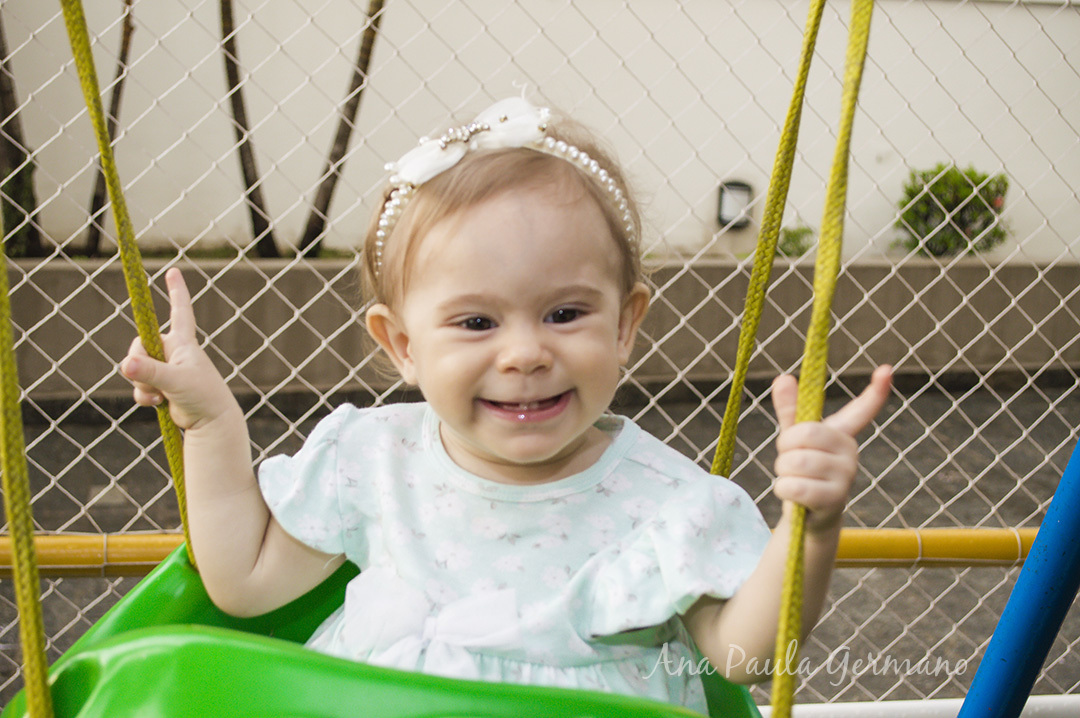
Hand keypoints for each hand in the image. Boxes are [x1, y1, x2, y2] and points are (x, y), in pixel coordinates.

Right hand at [120, 268, 236, 430]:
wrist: (210, 422)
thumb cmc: (202, 395)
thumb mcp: (175, 381)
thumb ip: (150, 372)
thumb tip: (126, 365)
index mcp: (183, 342)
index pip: (180, 310)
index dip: (176, 291)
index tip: (174, 271)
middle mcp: (173, 352)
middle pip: (139, 346)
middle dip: (139, 365)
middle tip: (155, 380)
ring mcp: (166, 369)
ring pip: (136, 369)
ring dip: (142, 385)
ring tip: (163, 395)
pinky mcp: (161, 386)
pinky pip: (138, 386)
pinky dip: (143, 396)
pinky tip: (159, 403)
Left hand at [771, 365, 891, 532]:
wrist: (809, 516)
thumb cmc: (803, 470)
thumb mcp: (794, 440)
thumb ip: (790, 411)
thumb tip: (783, 377)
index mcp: (841, 434)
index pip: (862, 410)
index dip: (875, 390)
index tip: (886, 370)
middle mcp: (850, 452)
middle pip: (804, 435)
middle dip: (785, 447)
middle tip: (789, 458)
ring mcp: (846, 476)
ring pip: (795, 462)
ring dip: (783, 471)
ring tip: (794, 479)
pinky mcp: (835, 499)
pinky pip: (794, 486)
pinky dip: (784, 489)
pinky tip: (794, 494)